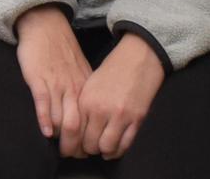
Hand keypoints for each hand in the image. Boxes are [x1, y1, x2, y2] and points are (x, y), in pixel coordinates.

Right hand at [13, 5, 92, 155]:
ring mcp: (57, 84)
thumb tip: (85, 111)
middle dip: (75, 145)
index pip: (91, 120)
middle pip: (79, 125)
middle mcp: (74, 88)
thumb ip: (82, 89)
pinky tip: (46, 132)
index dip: (88, 139)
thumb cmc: (59, 48)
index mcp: (85, 86)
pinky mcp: (39, 80)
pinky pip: (44, 105)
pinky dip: (45, 121)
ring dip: (61, 139)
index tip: (84, 150)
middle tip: (70, 155)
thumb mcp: (78, 69)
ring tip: (57, 149)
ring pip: (63, 119)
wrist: (44, 24)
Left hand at [75, 33, 166, 159]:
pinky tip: (114, 148)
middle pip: (89, 144)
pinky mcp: (136, 119)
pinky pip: (125, 145)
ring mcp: (120, 116)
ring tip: (101, 149)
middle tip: (87, 150)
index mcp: (85, 101)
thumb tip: (75, 129)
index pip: (74, 133)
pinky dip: (118, 150)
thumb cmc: (112, 71)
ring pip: (107, 148)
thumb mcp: (89, 85)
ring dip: (103, 151)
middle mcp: (101, 110)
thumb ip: (82, 107)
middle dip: (87, 150)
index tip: (72, 148)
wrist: (137, 59)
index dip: (72, 144)